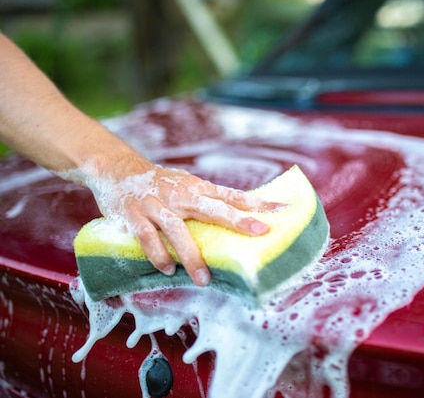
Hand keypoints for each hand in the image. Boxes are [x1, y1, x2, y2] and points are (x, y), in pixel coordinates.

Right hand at [65, 157, 282, 285]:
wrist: (117, 168)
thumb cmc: (160, 183)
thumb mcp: (187, 185)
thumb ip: (209, 200)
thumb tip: (242, 216)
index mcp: (197, 188)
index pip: (232, 195)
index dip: (257, 202)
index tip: (283, 209)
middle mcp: (181, 194)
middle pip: (214, 208)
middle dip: (238, 220)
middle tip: (260, 233)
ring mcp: (157, 204)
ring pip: (178, 230)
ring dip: (191, 255)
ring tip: (204, 279)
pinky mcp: (135, 215)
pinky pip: (148, 238)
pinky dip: (158, 255)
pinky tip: (168, 269)